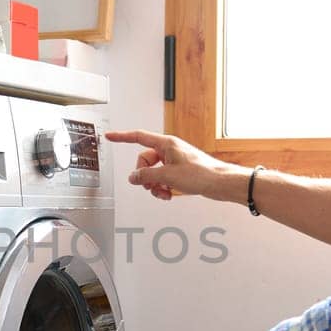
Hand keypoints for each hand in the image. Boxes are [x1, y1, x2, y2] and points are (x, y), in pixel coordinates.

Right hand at [105, 128, 229, 201]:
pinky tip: (168, 194)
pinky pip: (163, 177)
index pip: (138, 137)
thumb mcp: (168, 176)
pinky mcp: (180, 171)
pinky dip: (162, 187)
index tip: (111, 136)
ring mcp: (175, 160)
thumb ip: (146, 176)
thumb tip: (133, 177)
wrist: (220, 183)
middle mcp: (170, 150)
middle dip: (145, 175)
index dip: (122, 137)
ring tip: (162, 192)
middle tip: (151, 185)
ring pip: (153, 171)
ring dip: (154, 184)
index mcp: (166, 144)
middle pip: (145, 160)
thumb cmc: (202, 174)